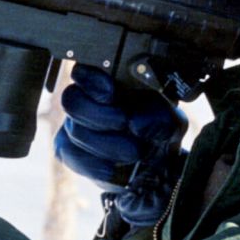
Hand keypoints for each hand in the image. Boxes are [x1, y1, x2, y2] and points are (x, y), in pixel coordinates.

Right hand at [55, 66, 185, 227]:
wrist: (154, 168)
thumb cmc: (158, 134)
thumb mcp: (169, 122)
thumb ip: (158, 117)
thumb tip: (136, 124)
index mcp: (108, 83)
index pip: (83, 71)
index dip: (91, 80)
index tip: (110, 93)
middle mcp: (86, 101)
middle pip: (71, 100)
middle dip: (99, 115)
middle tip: (123, 123)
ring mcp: (74, 125)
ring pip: (76, 131)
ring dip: (107, 145)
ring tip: (134, 152)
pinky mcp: (70, 152)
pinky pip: (73, 156)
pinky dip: (96, 164)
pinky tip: (114, 168)